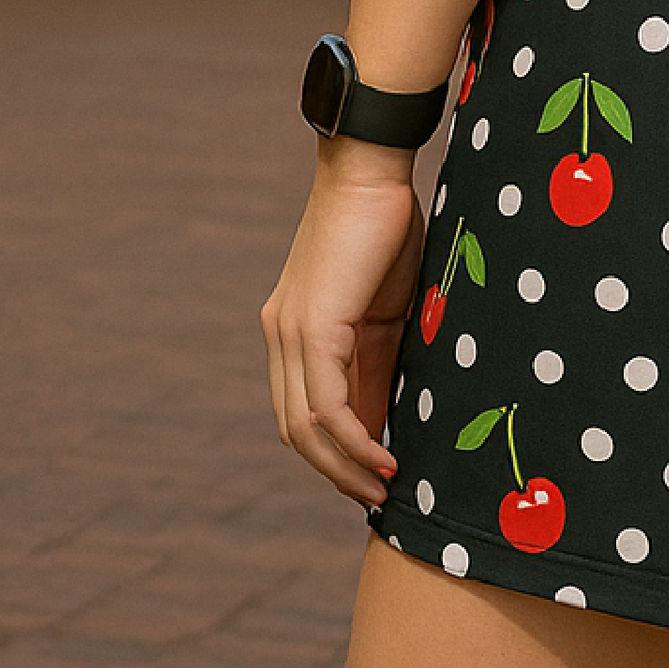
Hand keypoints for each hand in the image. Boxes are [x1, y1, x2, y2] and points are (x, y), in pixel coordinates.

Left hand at [260, 150, 425, 505]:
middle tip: (378, 496)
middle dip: (337, 470)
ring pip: (306, 427)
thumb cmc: (387, 227)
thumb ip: (379, 359)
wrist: (372, 171)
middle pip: (297, 429)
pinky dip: (354, 440)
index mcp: (293, 328)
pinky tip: (382, 458)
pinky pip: (327, 406)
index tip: (371, 476)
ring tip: (383, 487)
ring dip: (344, 466)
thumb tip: (388, 416)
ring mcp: (290, 334)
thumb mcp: (385, 308)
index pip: (305, 408)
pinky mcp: (311, 329)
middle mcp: (280, 336)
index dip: (336, 450)